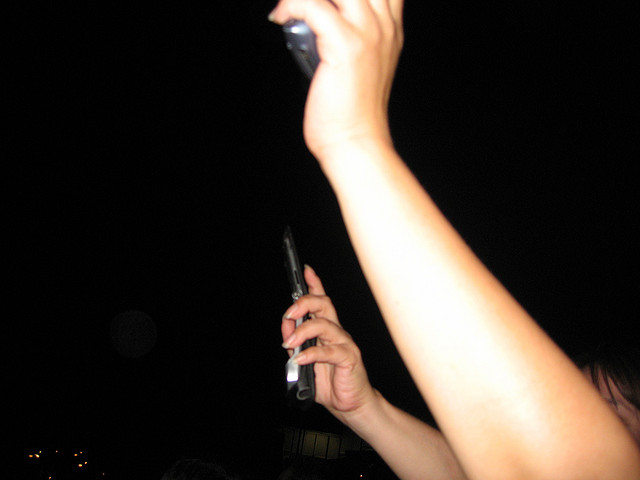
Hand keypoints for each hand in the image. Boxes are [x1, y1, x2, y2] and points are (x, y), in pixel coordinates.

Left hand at [269, 0, 403, 160]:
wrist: (356, 142)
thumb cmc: (350, 110)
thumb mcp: (357, 64)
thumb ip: (346, 34)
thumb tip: (310, 15)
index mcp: (389, 27)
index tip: (318, 0)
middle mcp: (383, 24)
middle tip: (303, 1)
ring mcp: (368, 32)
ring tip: (290, 6)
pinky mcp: (347, 45)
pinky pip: (312, 5)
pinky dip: (290, 6)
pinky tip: (280, 17)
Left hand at [281, 265, 376, 417]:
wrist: (350, 405)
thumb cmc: (330, 382)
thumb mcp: (305, 362)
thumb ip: (296, 345)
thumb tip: (286, 329)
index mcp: (327, 330)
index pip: (321, 301)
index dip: (314, 284)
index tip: (305, 270)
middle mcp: (337, 332)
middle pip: (324, 305)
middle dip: (304, 303)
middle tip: (288, 314)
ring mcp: (344, 343)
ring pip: (325, 325)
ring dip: (302, 331)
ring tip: (288, 344)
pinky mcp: (349, 358)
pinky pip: (329, 351)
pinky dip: (312, 353)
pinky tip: (301, 359)